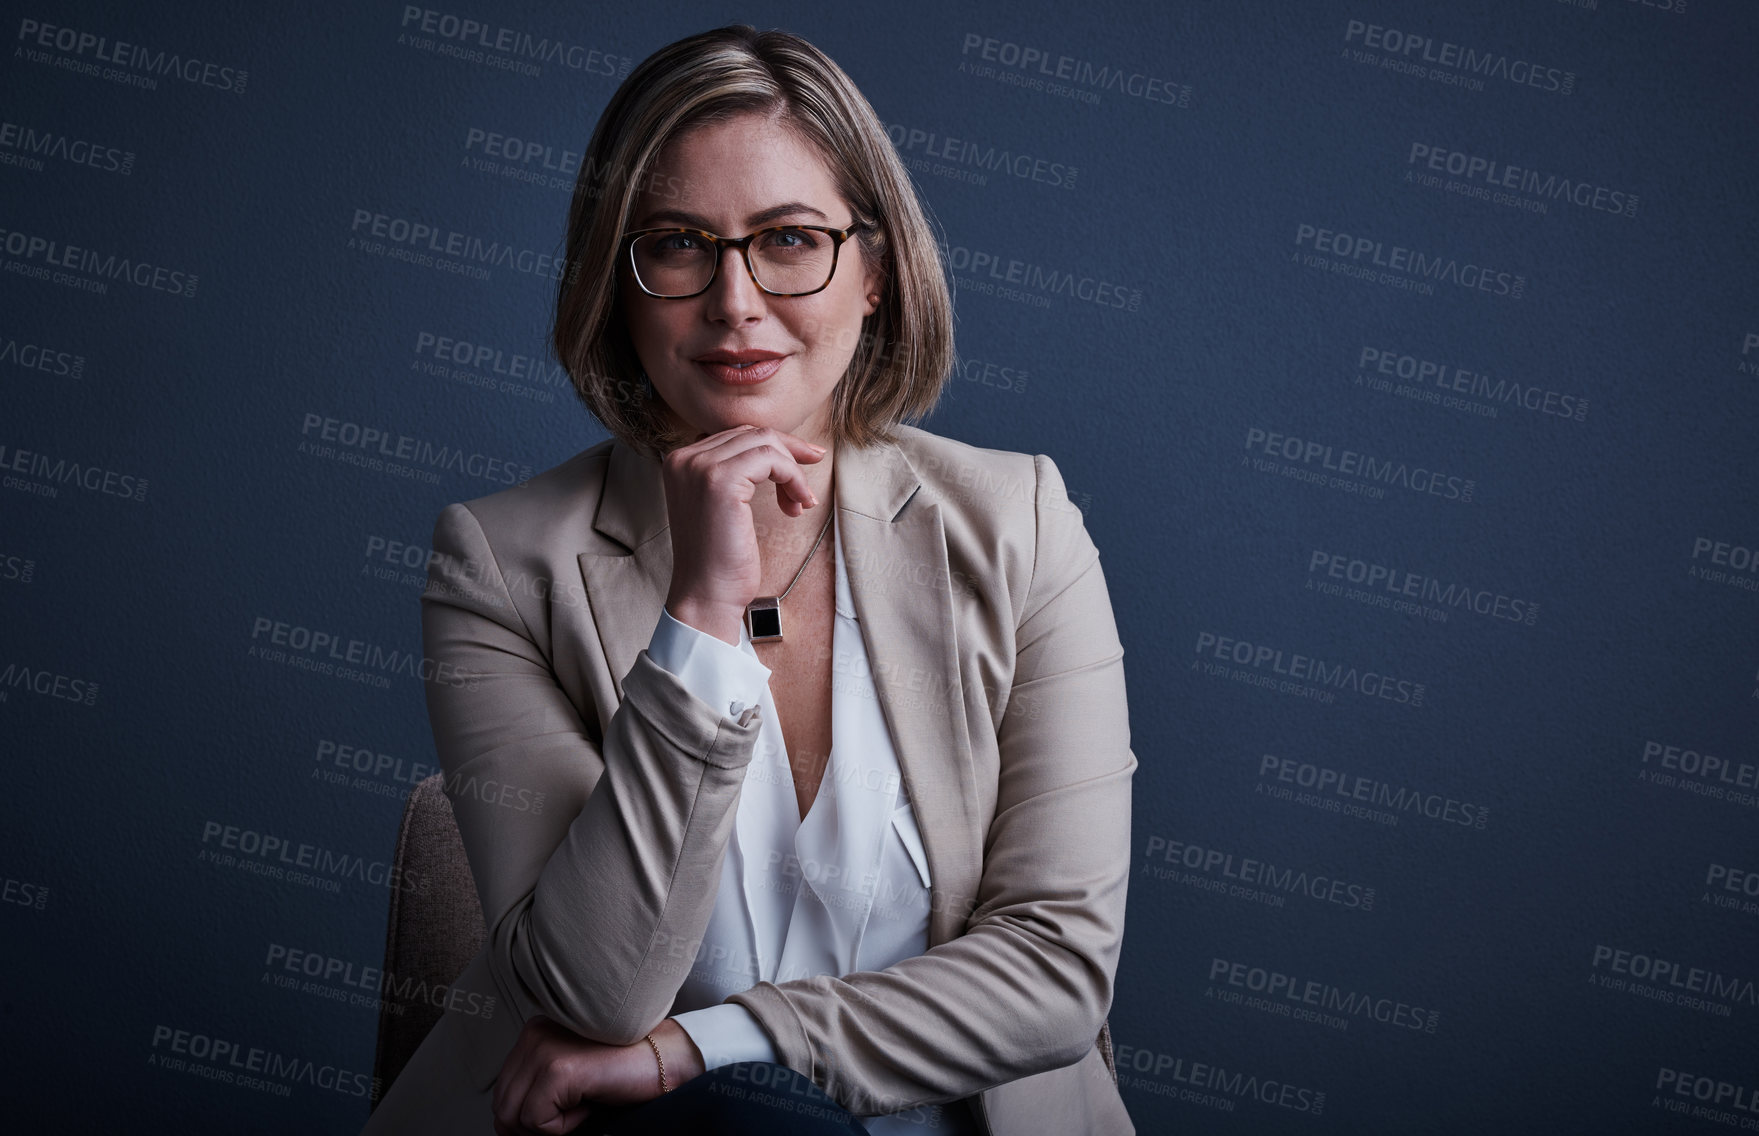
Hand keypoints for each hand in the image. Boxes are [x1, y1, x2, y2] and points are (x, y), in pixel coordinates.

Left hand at [490, 1015, 704, 1133]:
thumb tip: (506, 1125)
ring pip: (515, 1117)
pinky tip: (590, 1102)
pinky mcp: (557, 1069)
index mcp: (532, 1033)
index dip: (526, 1118)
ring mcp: (544, 1049)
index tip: (560, 1113)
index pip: (502, 1093)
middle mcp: (533, 1035)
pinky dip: (565, 1127)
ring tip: (582, 1105)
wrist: (664, 1060)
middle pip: (502, 1107)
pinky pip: (537, 1122)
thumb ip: (536, 1088)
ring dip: (550, 1126)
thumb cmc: (621, 1071)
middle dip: (534, 1125)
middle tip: (573, 1113)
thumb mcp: (567, 1077)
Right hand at [660, 424, 826, 643]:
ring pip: (764, 443)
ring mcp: (699, 467)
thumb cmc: (719, 559)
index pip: (736, 436)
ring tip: (802, 501)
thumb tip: (777, 448)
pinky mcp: (720, 480)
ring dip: (793, 471)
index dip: (774, 447)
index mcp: (680, 462)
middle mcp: (684, 458)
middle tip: (814, 467)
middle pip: (751, 433)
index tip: (804, 459)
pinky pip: (771, 459)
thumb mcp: (723, 507)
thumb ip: (735, 474)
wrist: (706, 596)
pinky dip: (792, 477)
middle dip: (789, 452)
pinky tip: (798, 504)